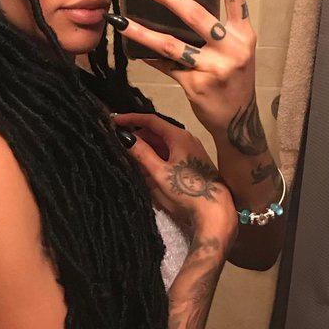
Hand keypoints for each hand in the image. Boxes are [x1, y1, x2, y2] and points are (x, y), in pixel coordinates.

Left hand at [110, 0, 257, 143]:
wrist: (239, 122)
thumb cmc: (233, 82)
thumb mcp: (234, 53)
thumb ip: (217, 32)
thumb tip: (182, 7)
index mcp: (244, 34)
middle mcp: (232, 48)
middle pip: (196, 15)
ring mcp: (214, 68)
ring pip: (171, 44)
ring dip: (142, 31)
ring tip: (120, 19)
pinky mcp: (196, 85)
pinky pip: (166, 66)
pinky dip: (150, 58)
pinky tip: (132, 50)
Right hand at [113, 112, 237, 242]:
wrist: (214, 210)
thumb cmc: (186, 190)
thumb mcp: (160, 173)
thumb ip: (142, 154)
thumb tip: (125, 137)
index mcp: (179, 136)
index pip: (151, 120)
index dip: (131, 118)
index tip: (114, 120)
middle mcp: (186, 139)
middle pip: (157, 131)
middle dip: (138, 135)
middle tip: (119, 142)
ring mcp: (191, 150)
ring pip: (163, 143)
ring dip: (147, 147)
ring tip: (130, 156)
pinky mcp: (192, 162)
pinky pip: (170, 153)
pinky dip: (156, 156)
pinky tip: (147, 166)